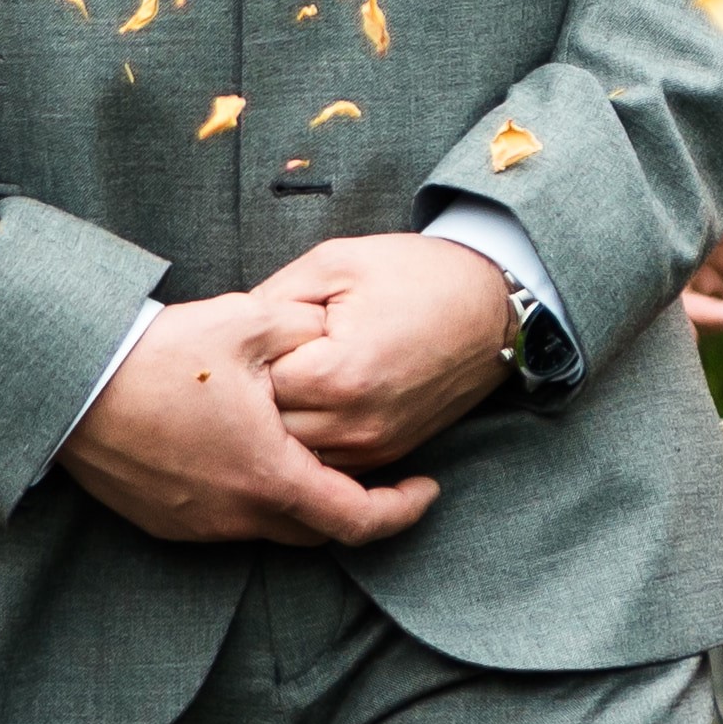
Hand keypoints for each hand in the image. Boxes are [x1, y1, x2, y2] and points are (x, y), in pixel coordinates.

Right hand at [60, 290, 442, 548]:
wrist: (68, 385)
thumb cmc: (159, 354)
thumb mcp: (248, 322)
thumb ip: (307, 329)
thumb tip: (338, 333)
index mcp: (271, 476)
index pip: (358, 519)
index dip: (404, 511)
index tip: (427, 488)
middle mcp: (237, 516)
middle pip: (318, 530)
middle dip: (354, 505)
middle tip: (376, 472)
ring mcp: (197, 526)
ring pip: (270, 527)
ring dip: (298, 499)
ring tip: (307, 454)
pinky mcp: (163, 522)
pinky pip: (225, 521)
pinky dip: (251, 498)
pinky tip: (243, 455)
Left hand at [265, 232, 524, 469]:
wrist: (492, 307)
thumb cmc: (415, 276)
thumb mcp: (335, 264)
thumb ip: (274, 299)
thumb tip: (231, 331)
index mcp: (339, 374)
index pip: (256, 383)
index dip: (246, 354)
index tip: (252, 332)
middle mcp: (357, 423)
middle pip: (269, 426)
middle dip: (257, 392)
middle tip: (260, 355)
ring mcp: (376, 446)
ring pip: (295, 451)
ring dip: (283, 418)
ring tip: (287, 374)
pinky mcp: (388, 453)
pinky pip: (327, 459)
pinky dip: (311, 433)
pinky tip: (313, 396)